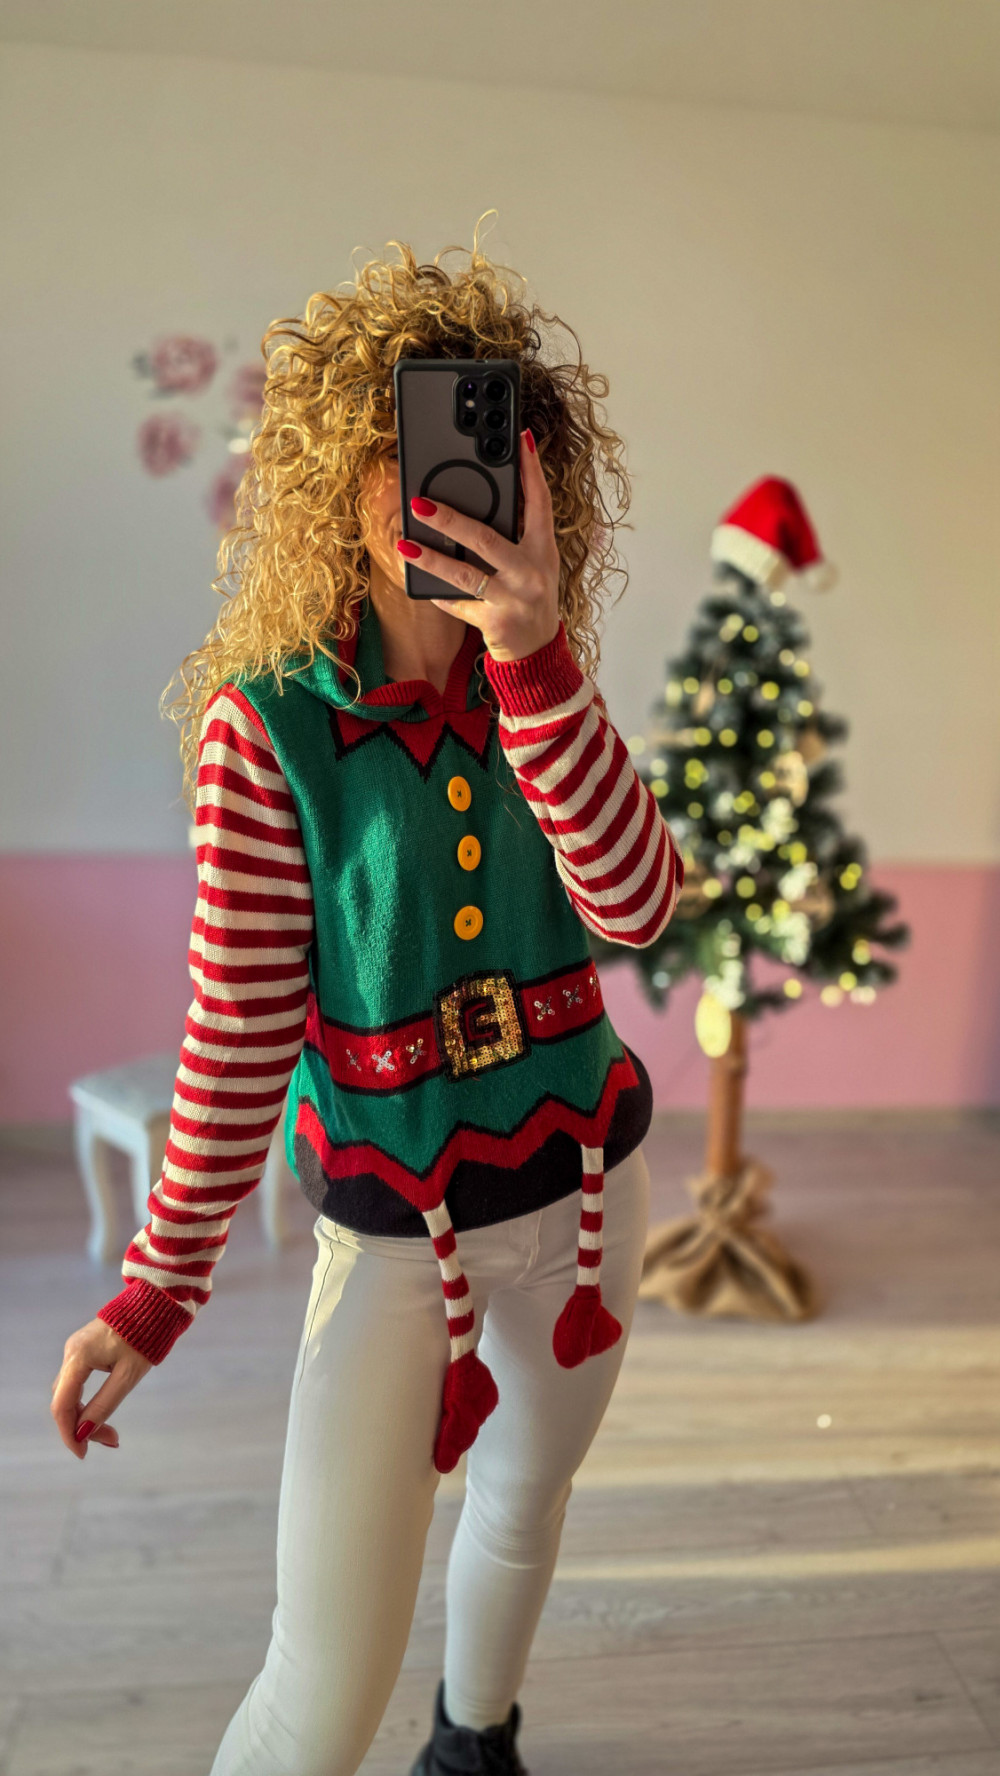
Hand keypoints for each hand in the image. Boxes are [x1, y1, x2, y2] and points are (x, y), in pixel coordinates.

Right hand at [51, 1317, 152, 1459]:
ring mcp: (75, 1349)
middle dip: (82, 1426)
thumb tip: (84, 1433)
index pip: (62, 1405)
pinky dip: (87, 1400)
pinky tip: (101, 1411)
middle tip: (111, 1441)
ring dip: (85, 1414)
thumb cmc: (146, 1338)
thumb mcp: (128, 1376)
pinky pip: (77, 1381)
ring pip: (70, 1392)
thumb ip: (104, 1404)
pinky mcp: (84, 1348)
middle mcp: (71, 1352)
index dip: (69, 1433)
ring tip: (111, 1432)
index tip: (83, 1454)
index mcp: (78, 1357)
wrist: (156, 1302)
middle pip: (64, 1400)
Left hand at [396, 429, 560, 662]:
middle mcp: (531, 572)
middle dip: (451, 520)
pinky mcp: (494, 622)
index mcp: (544, 549)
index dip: (531, 470)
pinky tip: (419, 582)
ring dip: (432, 559)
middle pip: (487, 540)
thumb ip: (519, 531)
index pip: (540, 502)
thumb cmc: (530, 596)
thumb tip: (485, 495)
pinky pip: (458, 605)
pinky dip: (439, 593)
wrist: (537, 649)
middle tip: (420, 504)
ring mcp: (512, 599)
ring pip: (466, 575)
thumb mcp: (536, 561)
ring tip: (404, 544)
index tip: (520, 440)